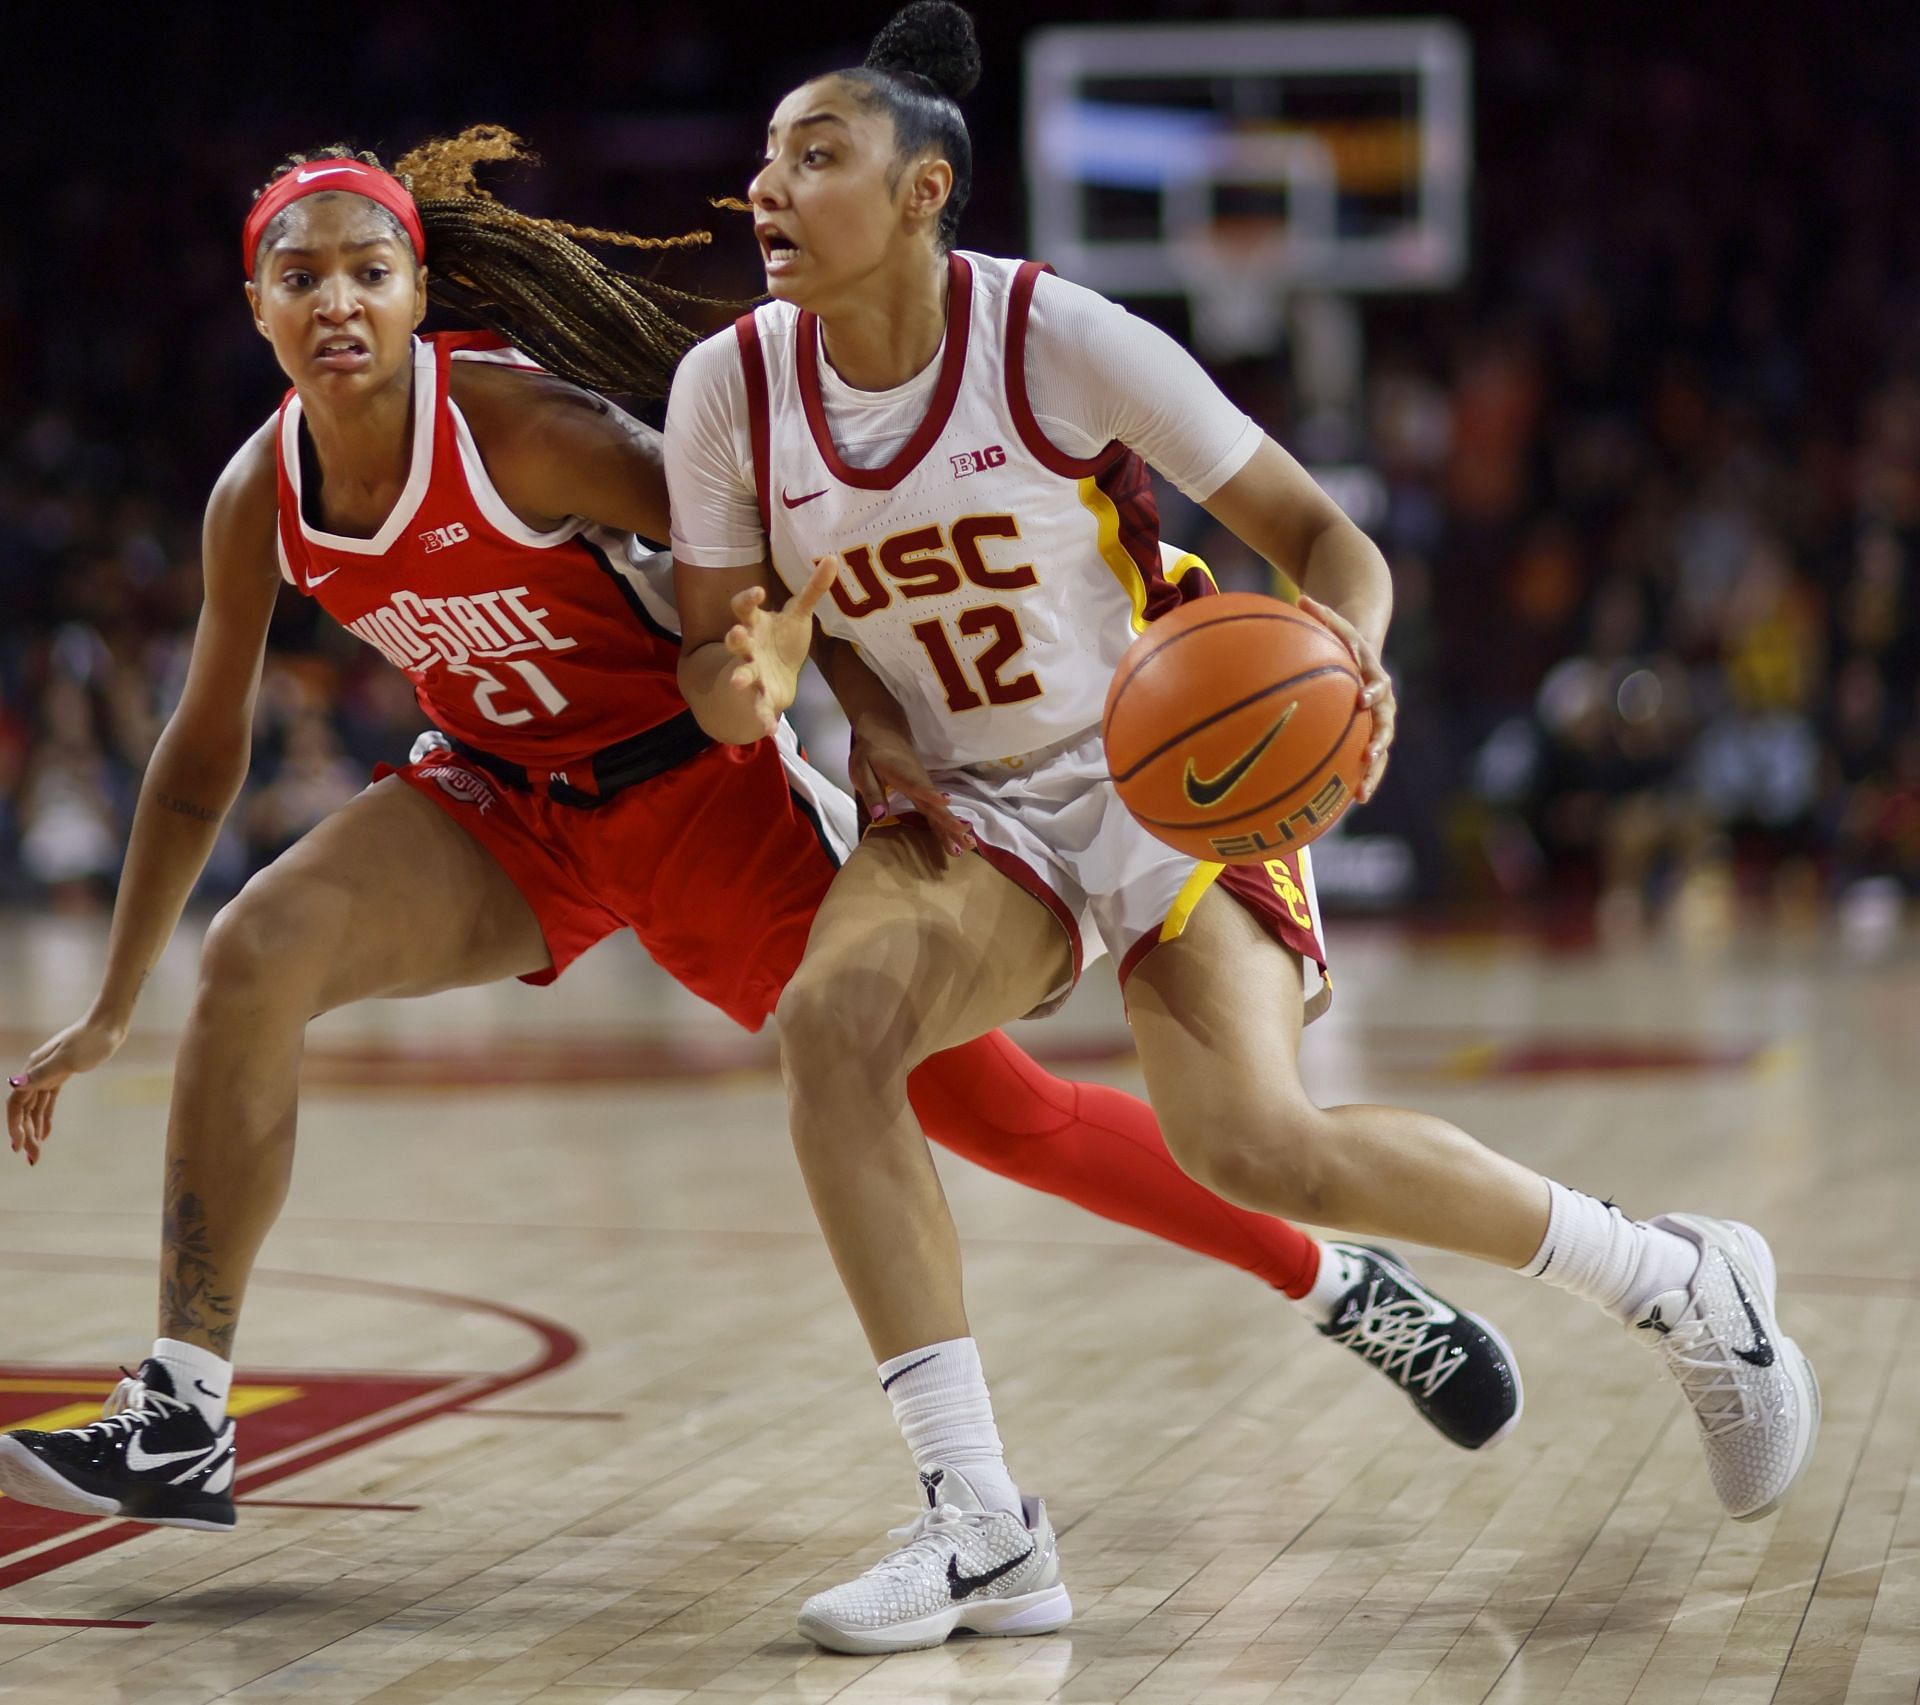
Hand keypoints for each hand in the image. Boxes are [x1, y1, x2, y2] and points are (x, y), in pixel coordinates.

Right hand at [7, 1015, 127, 1166]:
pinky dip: (45, 1117)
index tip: (18, 1146)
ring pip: (35, 1107)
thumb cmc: (91, 1040)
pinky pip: (48, 1101)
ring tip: (36, 1151)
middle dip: (25, 1133)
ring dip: (34, 1129)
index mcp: (33, 1069)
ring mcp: (48, 1074)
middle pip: (24, 1108)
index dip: (14, 1125)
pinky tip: (46, 1133)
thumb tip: (14, 1083)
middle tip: (32, 1158)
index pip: (16, 1103)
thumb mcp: (67, 1059)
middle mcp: (36, 1073)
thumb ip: (41, 1074)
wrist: (108, 1025)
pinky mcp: (61, 1075)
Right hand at [723, 556, 837, 735]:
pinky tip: (769, 729)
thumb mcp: (798, 615)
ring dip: (739, 678)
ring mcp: (752, 673)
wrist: (779, 677)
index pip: (744, 608)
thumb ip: (813, 589)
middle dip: (734, 638)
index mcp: (755, 625)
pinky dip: (762, 719)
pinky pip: (758, 709)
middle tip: (735, 634)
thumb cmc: (782, 641)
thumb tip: (832, 558)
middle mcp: (748, 648)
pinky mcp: (760, 697)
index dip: (748, 599)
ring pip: (741, 674)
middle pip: (735, 641)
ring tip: (739, 682)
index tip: (758, 592)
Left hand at [849, 715, 977, 861]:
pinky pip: (937, 810)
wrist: (883, 733)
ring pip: (940, 810)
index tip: (945, 803)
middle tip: (965, 841)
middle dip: (950, 823)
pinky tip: (956, 836)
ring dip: (953, 828)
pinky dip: (947, 824)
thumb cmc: (870, 753)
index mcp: (904, 776)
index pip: (919, 787)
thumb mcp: (861, 772)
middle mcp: (920, 783)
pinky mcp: (926, 791)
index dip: (931, 796)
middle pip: (936, 806)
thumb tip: (880, 817)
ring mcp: (925, 787)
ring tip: (967, 845)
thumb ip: (872, 793)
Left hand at [1299, 595, 1394, 802]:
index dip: (1374, 690)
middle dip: (1379, 743)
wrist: (1365, 648)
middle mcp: (1382, 702)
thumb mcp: (1335, 622)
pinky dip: (1356, 778)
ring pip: (1379, 751)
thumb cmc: (1343, 637)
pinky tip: (1342, 803)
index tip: (1364, 698)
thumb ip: (1322, 613)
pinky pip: (1363, 759)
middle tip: (1369, 756)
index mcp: (1375, 675)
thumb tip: (1301, 597)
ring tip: (1361, 796)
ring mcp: (1377, 722)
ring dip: (1372, 773)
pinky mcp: (1367, 735)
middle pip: (1386, 725)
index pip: (1378, 682)